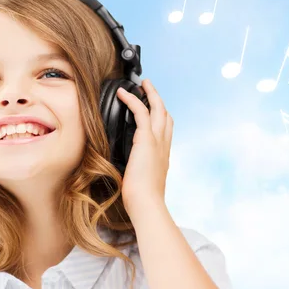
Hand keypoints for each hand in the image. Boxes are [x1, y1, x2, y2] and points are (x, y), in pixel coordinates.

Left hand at [116, 78, 172, 218]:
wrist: (147, 204)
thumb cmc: (141, 199)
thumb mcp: (140, 180)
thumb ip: (137, 170)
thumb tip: (125, 169)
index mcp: (163, 155)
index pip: (166, 129)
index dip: (162, 116)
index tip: (154, 108)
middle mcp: (164, 145)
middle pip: (166, 115)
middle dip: (158, 99)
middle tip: (149, 87)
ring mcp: (157, 141)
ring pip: (158, 109)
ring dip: (150, 93)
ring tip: (142, 84)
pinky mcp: (146, 139)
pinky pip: (141, 112)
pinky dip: (133, 100)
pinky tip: (122, 94)